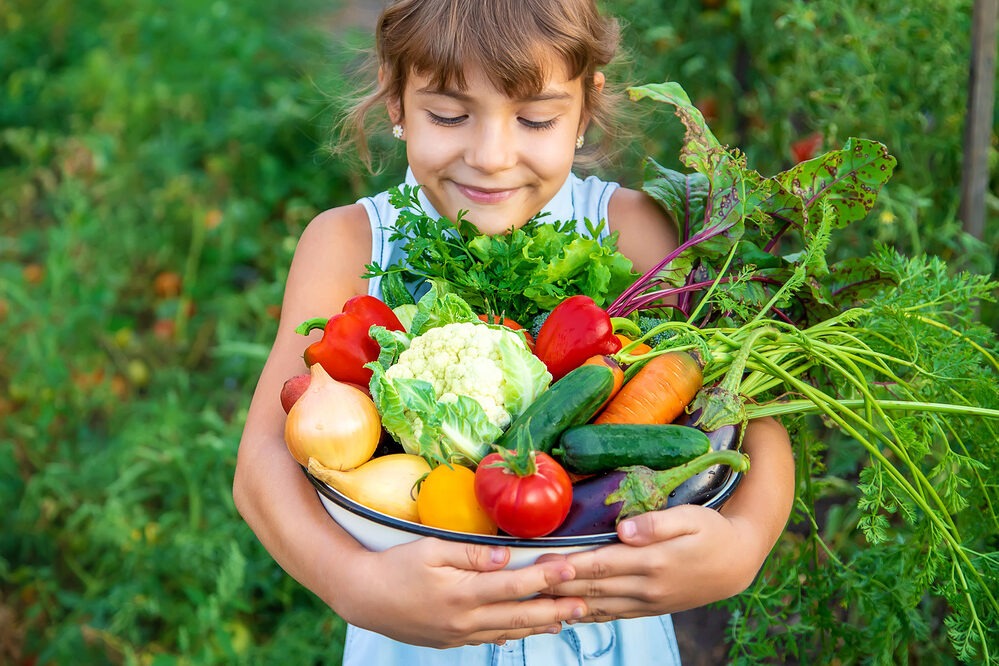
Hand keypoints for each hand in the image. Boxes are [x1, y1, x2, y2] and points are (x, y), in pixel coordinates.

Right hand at [334, 536, 587, 647]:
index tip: (571, 569)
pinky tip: (527, 629)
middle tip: (585, 603)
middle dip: (555, 608)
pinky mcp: (452, 640)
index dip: (545, 578)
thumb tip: (506, 554)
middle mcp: (465, 619)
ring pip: (508, 630)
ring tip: (566, 618)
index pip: (514, 585)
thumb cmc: (396, 565)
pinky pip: (490, 638)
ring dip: (539, 624)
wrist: (363, 597)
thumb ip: (470, 553)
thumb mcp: (430, 549)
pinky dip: (513, 633)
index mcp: (462, 593)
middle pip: (519, 614)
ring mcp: (459, 634)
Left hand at [538, 505, 763, 621]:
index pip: (600, 564)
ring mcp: (648, 602)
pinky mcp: (650, 609)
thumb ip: (656, 524)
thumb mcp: (690, 518)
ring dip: (566, 603)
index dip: (568, 564)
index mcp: (653, 561)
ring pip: (599, 605)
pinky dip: (588, 614)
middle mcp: (647, 587)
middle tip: (524, 580)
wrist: (737, 564)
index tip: (540, 560)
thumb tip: (624, 530)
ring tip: (535, 599)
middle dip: (556, 585)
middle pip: (592, 587)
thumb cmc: (712, 531)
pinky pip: (613, 615)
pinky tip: (567, 612)